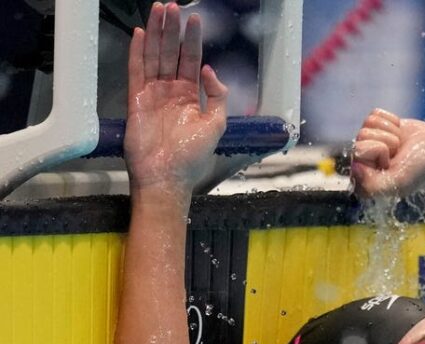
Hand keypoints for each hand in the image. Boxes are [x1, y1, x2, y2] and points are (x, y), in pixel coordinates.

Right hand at [124, 2, 227, 192]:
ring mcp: (152, 94)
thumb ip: (217, 97)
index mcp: (190, 96)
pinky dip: (137, 52)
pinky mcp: (136, 99)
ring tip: (158, 10)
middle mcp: (171, 91)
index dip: (193, 40)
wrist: (166, 175)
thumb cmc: (191, 156)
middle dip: (172, 29)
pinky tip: (139, 34)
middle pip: (171, 53)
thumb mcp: (215, 125)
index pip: (191, 60)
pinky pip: (136, 70)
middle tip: (172, 6)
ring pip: (154, 56)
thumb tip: (209, 70)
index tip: (195, 19)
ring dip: (155, 33)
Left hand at [350, 110, 424, 196]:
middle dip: (386, 141)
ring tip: (402, 146)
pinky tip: (401, 134)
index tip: (394, 162)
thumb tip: (355, 166)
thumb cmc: (423, 168)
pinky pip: (374, 115)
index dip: (379, 152)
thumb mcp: (398, 182)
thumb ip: (371, 184)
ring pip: (367, 124)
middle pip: (361, 136)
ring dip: (390, 132)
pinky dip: (392, 120)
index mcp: (365, 183)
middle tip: (400, 153)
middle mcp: (364, 165)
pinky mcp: (379, 129)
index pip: (358, 153)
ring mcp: (371, 146)